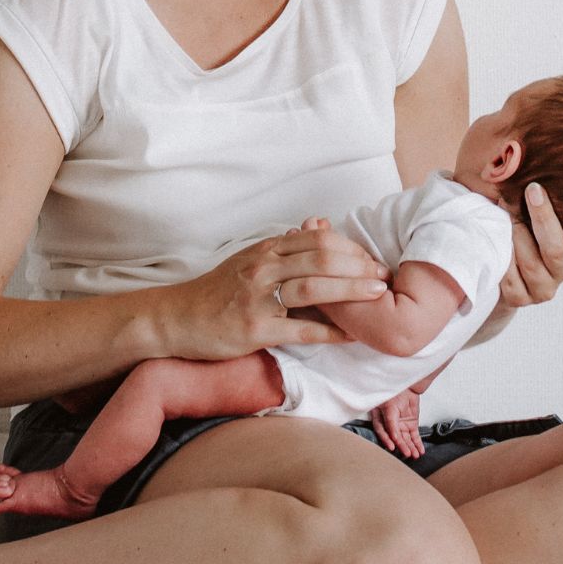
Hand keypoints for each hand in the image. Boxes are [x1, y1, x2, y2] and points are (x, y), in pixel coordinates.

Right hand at [167, 216, 389, 359]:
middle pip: (321, 258)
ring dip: (351, 291)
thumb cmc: (217, 291)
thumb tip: (319, 228)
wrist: (177, 319)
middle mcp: (263, 268)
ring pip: (314, 288)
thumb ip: (284, 249)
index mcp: (266, 250)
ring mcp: (258, 298)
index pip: (317, 239)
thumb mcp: (249, 261)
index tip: (372, 258)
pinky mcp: (255, 330)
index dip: (350, 247)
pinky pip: (300, 329)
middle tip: (385, 276)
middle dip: (359, 266)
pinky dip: (330, 332)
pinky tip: (351, 335)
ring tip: (378, 295)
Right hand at [370, 388, 424, 458]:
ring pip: (406, 439)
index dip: (386, 440)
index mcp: (381, 418)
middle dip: (402, 446)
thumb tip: (394, 437)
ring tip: (415, 455)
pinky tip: (420, 451)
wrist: (409, 384)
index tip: (392, 447)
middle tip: (407, 454)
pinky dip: (418, 444)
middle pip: (396, 438)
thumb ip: (391, 423)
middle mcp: (391, 424)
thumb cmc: (394, 392)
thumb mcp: (390, 407)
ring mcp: (402, 425)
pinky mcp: (411, 424)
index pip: (382, 432)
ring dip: (411, 447)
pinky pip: (414, 436)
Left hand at [497, 183, 562, 310]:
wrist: (490, 263)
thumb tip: (534, 141)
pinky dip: (502, 254)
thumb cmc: (513, 222)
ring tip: (504, 209)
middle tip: (533, 189)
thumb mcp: (529, 205)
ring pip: (532, 263)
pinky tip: (496, 237)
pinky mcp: (520, 296)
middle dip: (544, 218)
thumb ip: (540, 185)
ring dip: (516, 234)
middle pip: (558, 250)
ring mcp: (543, 286)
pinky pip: (510, 277)